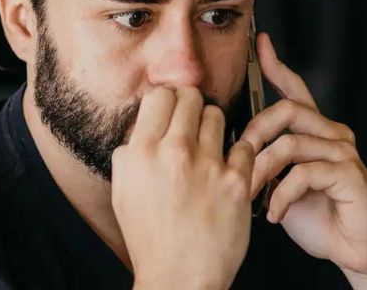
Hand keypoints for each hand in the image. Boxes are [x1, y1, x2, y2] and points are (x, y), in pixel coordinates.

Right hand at [111, 87, 254, 289]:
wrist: (179, 278)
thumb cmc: (150, 237)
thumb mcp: (123, 190)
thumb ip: (130, 151)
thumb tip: (144, 123)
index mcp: (140, 152)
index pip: (159, 95)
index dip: (167, 99)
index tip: (172, 108)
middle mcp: (173, 153)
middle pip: (190, 97)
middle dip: (191, 106)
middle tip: (192, 123)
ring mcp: (207, 166)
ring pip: (217, 115)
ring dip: (213, 127)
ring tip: (209, 148)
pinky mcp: (236, 182)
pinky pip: (243, 145)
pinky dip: (237, 154)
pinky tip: (227, 169)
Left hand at [240, 33, 366, 289]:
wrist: (360, 250)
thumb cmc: (321, 217)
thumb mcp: (283, 185)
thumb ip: (266, 163)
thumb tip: (233, 152)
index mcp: (315, 133)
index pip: (295, 91)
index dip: (277, 66)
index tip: (260, 43)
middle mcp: (332, 135)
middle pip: (287, 110)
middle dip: (255, 132)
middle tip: (236, 160)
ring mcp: (343, 152)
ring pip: (290, 143)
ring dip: (262, 171)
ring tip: (250, 196)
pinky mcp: (348, 174)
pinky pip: (304, 173)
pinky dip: (282, 195)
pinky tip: (274, 214)